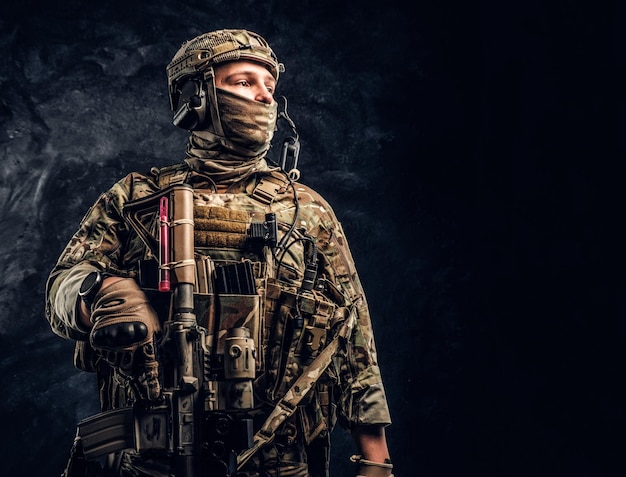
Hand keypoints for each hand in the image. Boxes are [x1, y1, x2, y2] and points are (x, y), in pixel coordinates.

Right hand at [89, 278, 161, 400]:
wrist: (115, 296)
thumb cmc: (137, 309)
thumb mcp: (152, 323)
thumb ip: (154, 343)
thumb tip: (156, 362)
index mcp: (145, 336)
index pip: (149, 365)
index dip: (152, 383)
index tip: (153, 395)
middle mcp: (128, 341)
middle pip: (130, 369)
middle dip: (133, 368)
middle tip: (132, 358)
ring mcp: (112, 342)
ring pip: (117, 364)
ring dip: (121, 359)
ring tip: (124, 344)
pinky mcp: (99, 341)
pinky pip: (105, 356)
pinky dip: (110, 352)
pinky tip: (115, 341)